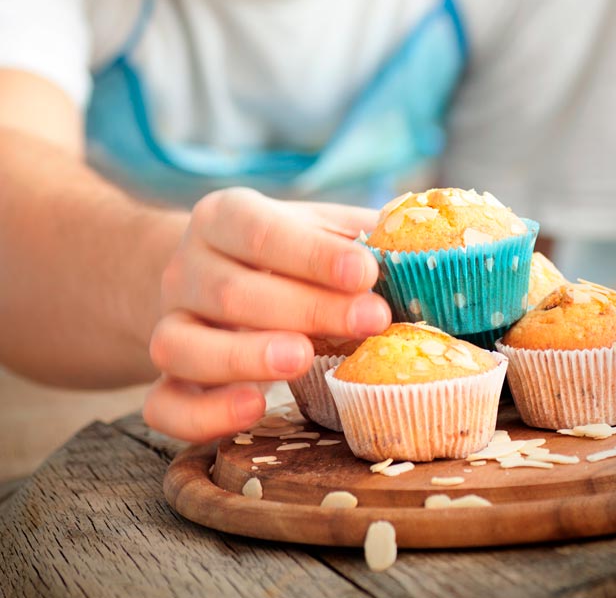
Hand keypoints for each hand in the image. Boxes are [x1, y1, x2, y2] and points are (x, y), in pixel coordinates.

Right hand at [143, 187, 388, 441]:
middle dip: (305, 308)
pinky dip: (203, 414)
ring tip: (304, 360)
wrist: (211, 273)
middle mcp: (186, 267)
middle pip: (230, 290)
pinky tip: (254, 408)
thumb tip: (436, 252)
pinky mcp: (163, 380)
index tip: (366, 272)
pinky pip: (164, 405)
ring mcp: (168, 324)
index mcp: (224, 216)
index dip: (312, 254)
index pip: (260, 229)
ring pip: (184, 345)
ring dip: (246, 356)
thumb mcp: (319, 228)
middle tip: (371, 321)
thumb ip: (364, 236)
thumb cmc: (284, 253)